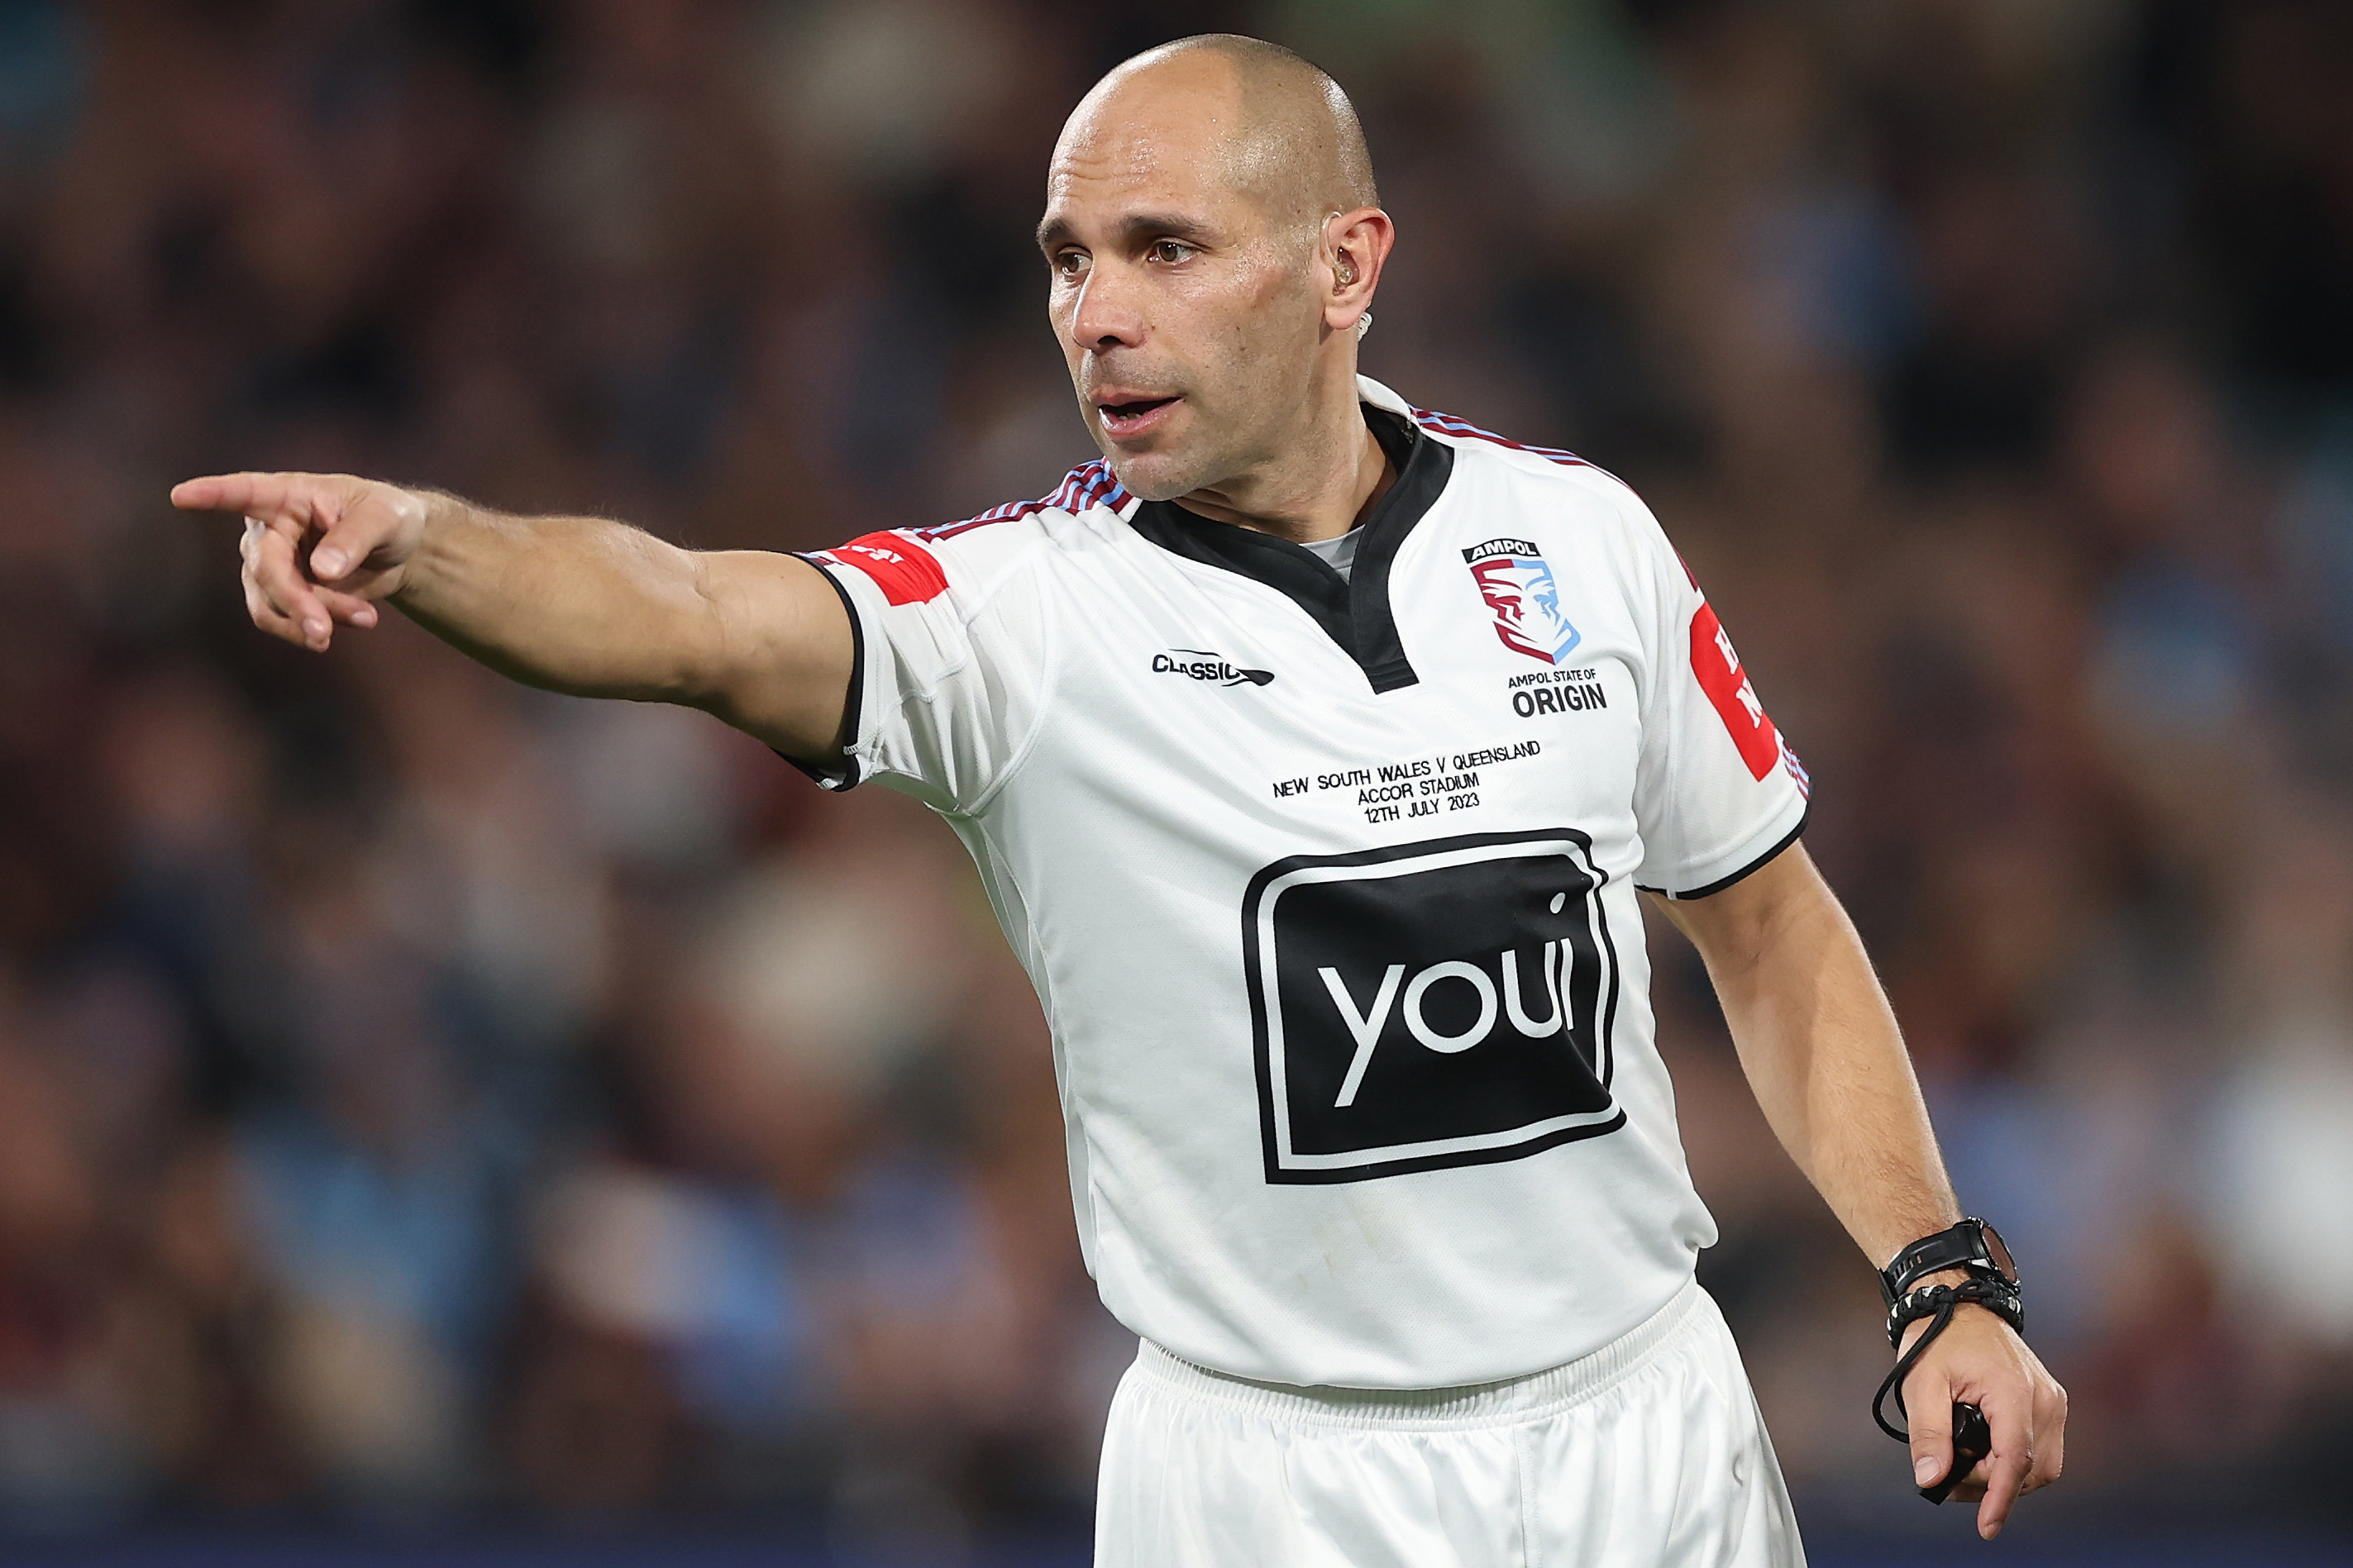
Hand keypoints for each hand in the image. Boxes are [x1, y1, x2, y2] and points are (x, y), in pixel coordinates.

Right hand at [171, 471, 431, 651]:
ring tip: (368, 618)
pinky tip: (360, 619)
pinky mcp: (279, 594)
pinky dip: (315, 627)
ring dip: (313, 618)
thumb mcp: (386, 518)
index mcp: (288, 495)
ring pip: (271, 602)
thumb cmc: (388, 518)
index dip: (212, 494)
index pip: (244, 492)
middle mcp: (267, 529)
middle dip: (296, 602)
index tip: (181, 496)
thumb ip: (354, 539)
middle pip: (264, 569)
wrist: (398, 550)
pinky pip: (283, 619)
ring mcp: (268, 564)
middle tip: (325, 632)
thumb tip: (322, 569)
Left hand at [1899, 1298, 2066, 1538]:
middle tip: (1950, 1478)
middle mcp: (2043, 1398)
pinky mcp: (2050, 1402)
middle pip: (2030, 1469)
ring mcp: (2051, 1400)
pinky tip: (1984, 1455)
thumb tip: (1931, 1479)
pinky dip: (2016, 1461)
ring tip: (1963, 1465)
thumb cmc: (1939, 1337)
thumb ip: (1927, 1434)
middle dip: (1992, 1486)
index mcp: (2013, 1391)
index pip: (2015, 1459)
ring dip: (2006, 1476)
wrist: (1961, 1304)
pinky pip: (2043, 1448)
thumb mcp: (1921, 1384)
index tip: (1987, 1527)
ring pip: (2042, 1465)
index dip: (2000, 1498)